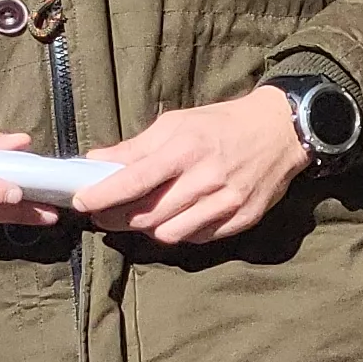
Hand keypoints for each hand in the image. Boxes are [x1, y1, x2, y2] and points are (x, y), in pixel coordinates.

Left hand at [74, 89, 310, 246]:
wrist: (281, 132)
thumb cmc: (223, 124)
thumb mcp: (178, 123)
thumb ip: (137, 147)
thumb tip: (96, 160)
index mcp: (187, 149)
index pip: (135, 180)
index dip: (102, 195)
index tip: (81, 203)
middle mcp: (207, 179)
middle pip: (147, 215)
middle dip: (117, 218)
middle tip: (104, 214)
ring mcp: (227, 203)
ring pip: (169, 234)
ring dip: (147, 229)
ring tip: (141, 217)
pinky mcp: (242, 219)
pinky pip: (197, 238)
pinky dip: (179, 232)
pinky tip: (175, 218)